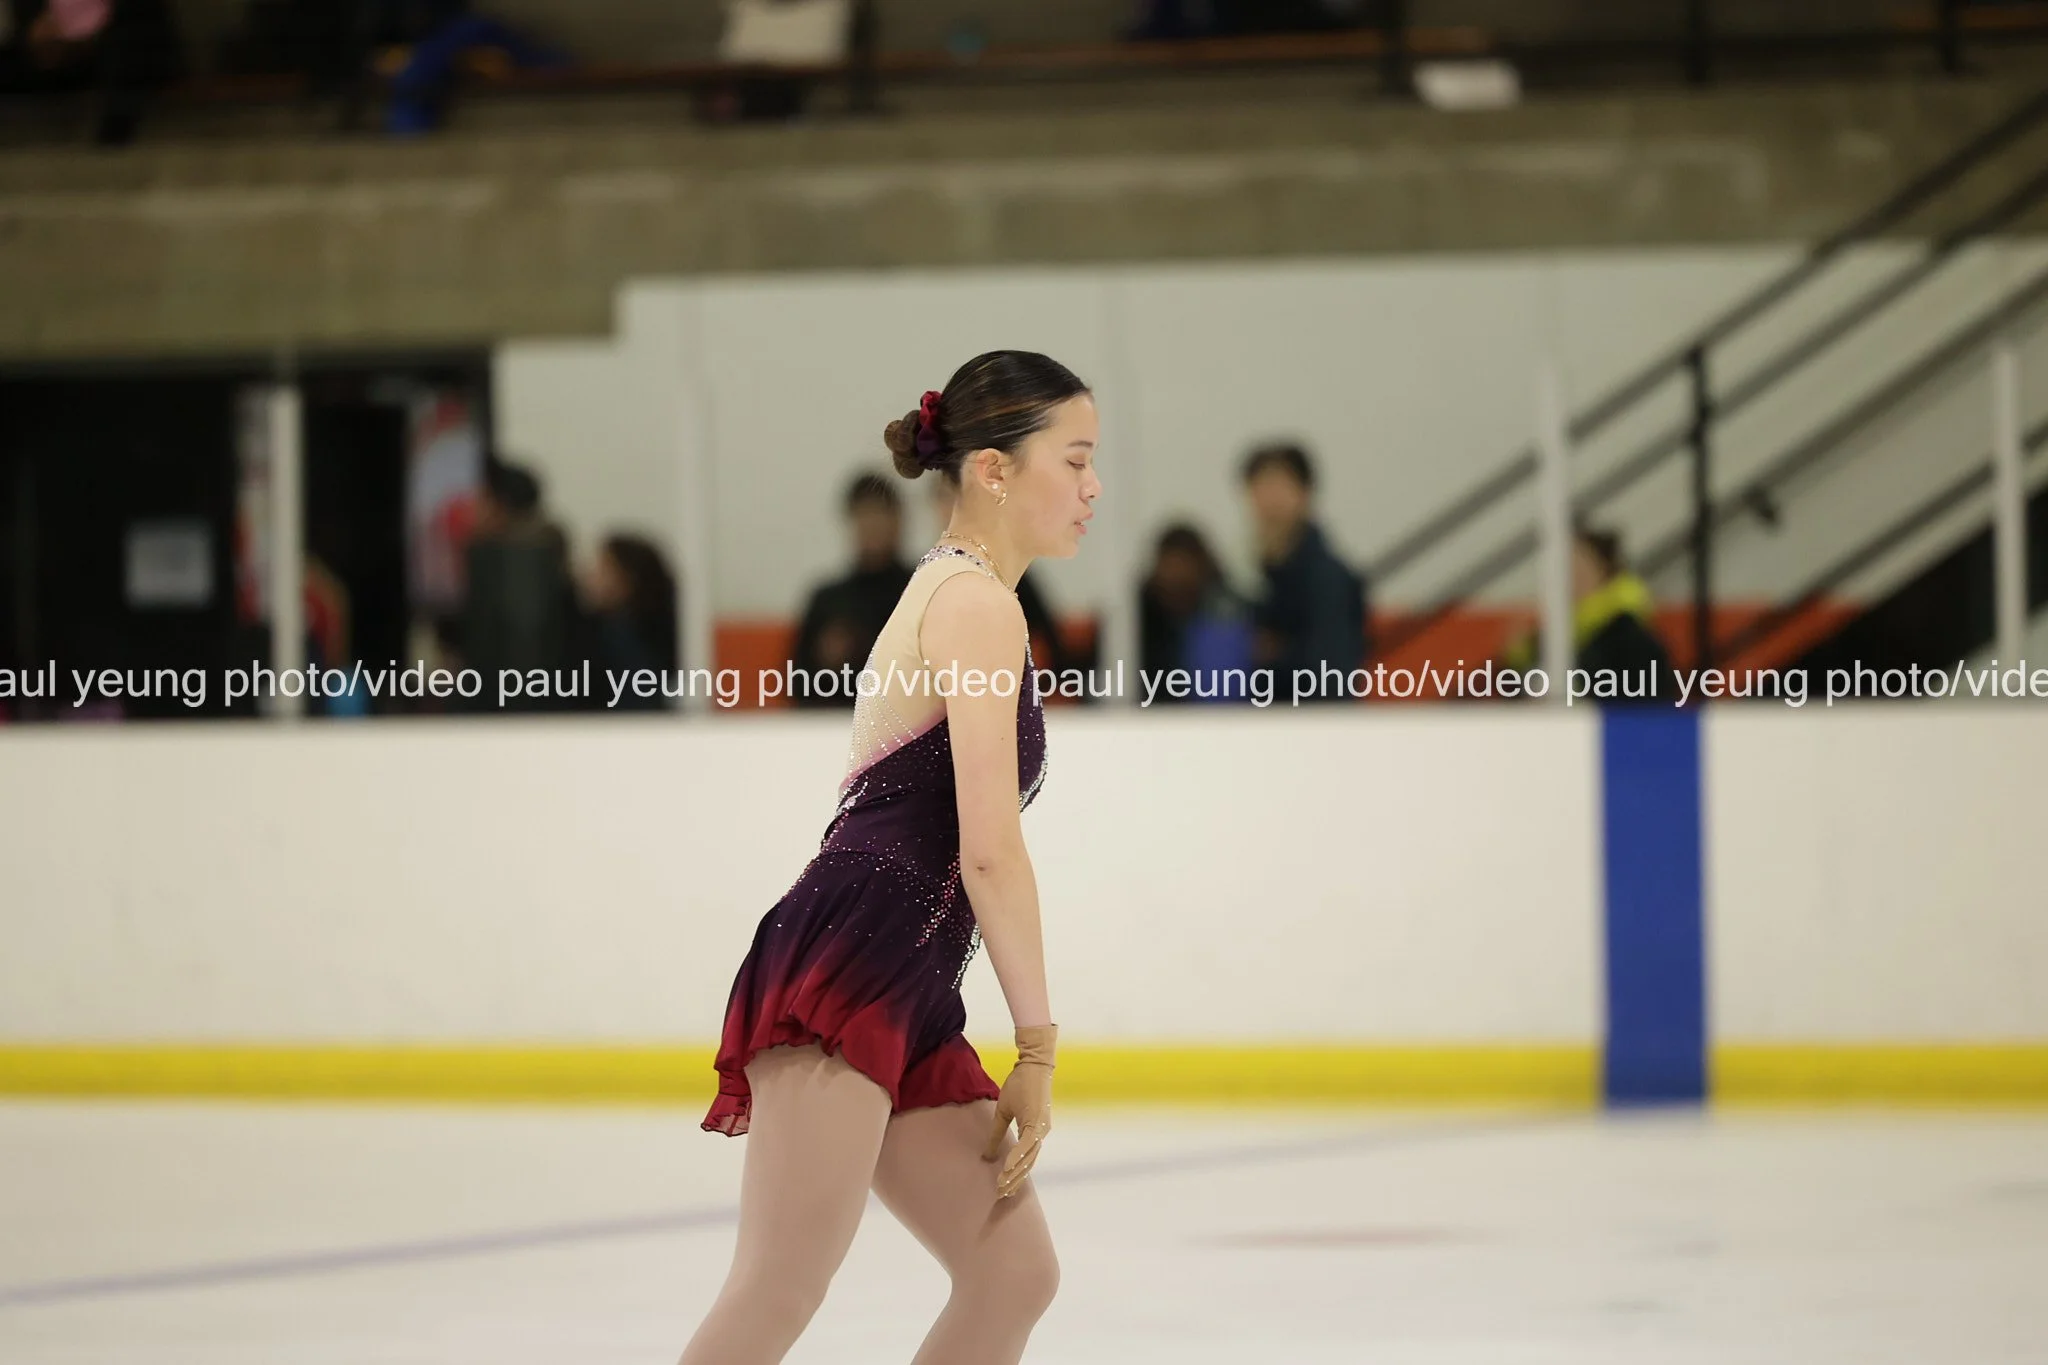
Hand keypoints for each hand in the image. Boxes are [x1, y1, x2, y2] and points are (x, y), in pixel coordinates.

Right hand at [983, 1024, 1055, 1199]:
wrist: (1032, 1065)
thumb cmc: (1020, 1085)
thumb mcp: (1004, 1111)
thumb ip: (997, 1133)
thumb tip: (987, 1154)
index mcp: (1034, 1132)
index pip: (1025, 1160)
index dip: (1016, 1176)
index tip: (1005, 1190)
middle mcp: (1041, 1133)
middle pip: (1028, 1164)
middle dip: (1015, 1180)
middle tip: (1001, 1195)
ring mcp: (1042, 1129)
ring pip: (1029, 1158)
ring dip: (1015, 1173)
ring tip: (1002, 1186)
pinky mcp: (1038, 1122)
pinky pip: (1028, 1144)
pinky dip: (1018, 1157)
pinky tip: (1007, 1168)